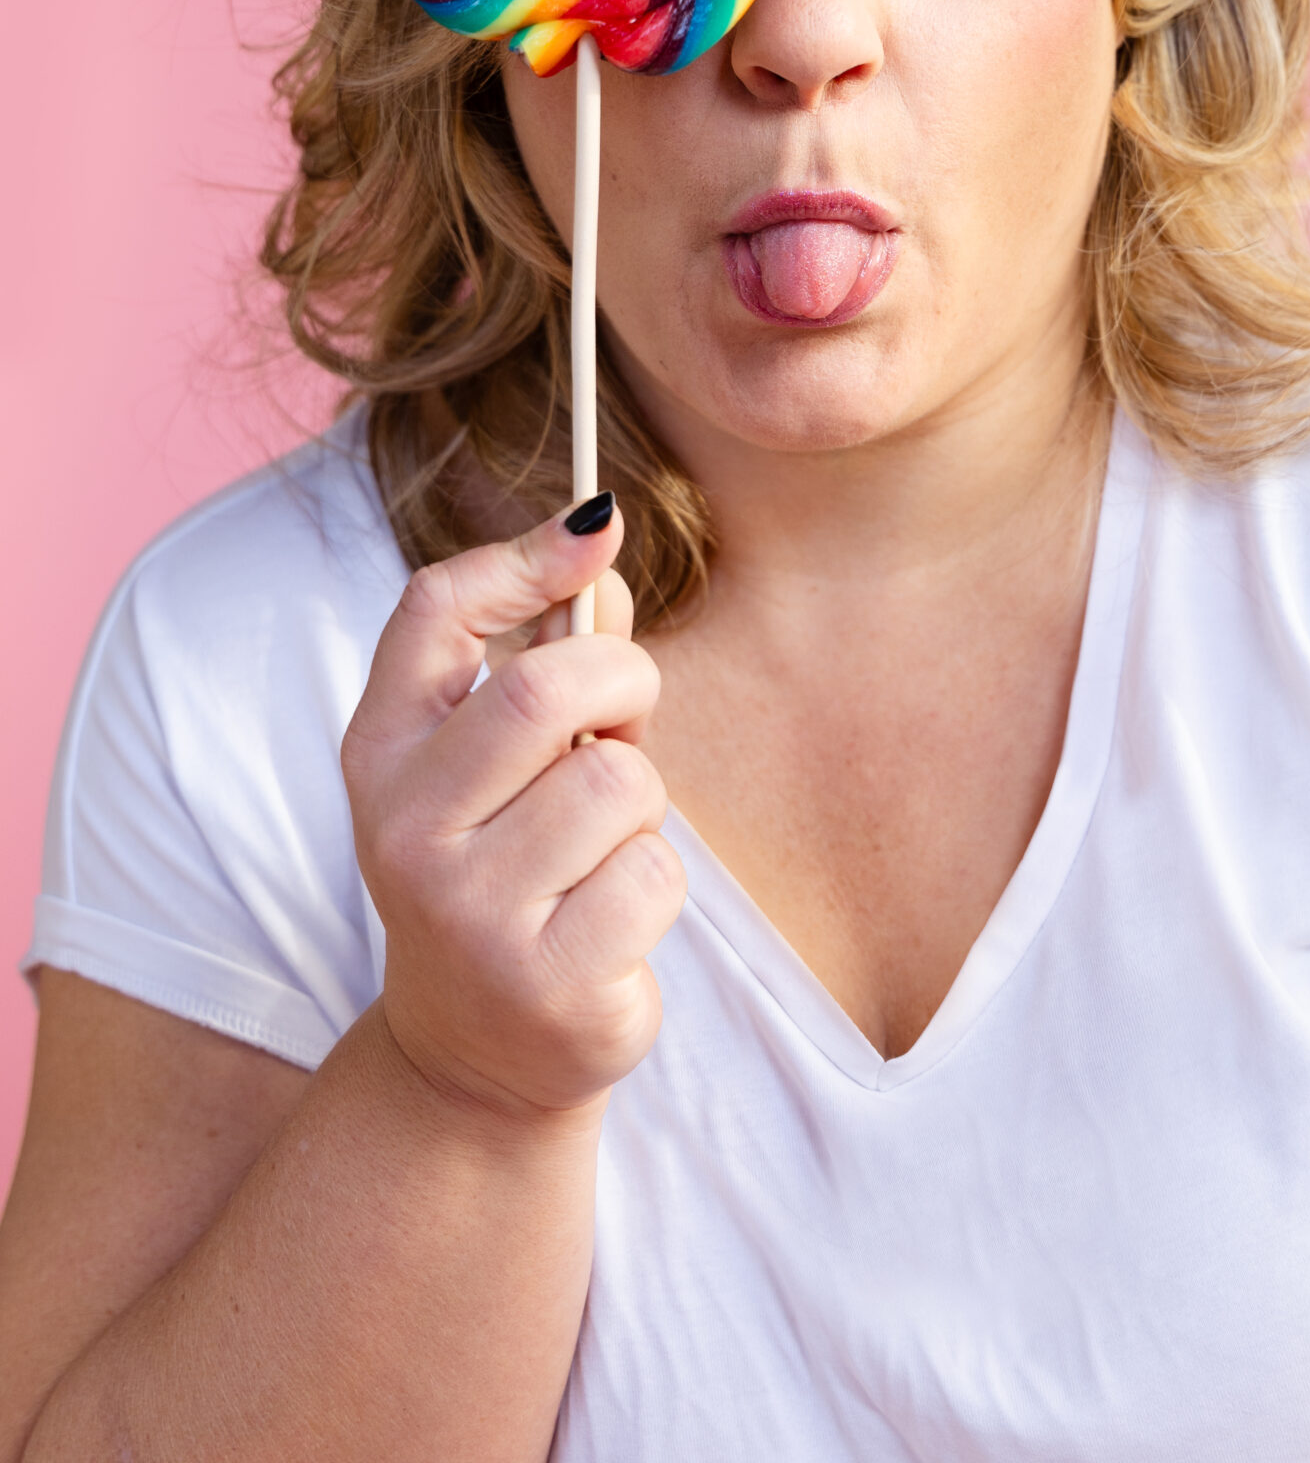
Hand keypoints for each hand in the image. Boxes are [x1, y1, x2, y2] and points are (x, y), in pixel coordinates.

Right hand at [342, 505, 684, 1121]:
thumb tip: (596, 544)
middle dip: (623, 681)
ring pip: (617, 783)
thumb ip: (543, 650)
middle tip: (629, 717)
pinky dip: (654, 881)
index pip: (435, 611)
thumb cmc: (504, 865)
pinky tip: (609, 917)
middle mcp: (405, 828)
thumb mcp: (498, 759)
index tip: (599, 529)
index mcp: (381, 752)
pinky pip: (652, 875)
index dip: (525, 556)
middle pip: (545, 689)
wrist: (475, 1054)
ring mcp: (469, 912)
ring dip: (642, 801)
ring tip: (602, 843)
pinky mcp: (544, 981)